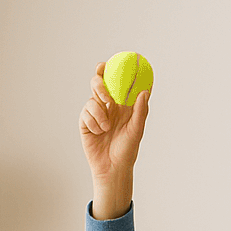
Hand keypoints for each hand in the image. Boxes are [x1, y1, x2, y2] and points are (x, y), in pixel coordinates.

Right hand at [79, 62, 148, 219]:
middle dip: (99, 84)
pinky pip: (86, 113)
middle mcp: (108, 107)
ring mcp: (95, 114)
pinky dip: (93, 122)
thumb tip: (145, 92)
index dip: (113, 71)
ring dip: (100, 112)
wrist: (112, 168)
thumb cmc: (127, 150)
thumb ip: (141, 110)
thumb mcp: (137, 130)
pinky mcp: (85, 122)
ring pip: (92, 100)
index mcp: (122, 106)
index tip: (112, 62)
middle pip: (99, 85)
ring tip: (107, 127)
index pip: (117, 83)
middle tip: (105, 94)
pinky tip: (99, 132)